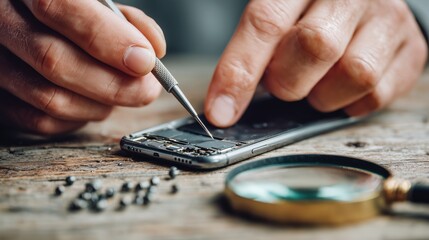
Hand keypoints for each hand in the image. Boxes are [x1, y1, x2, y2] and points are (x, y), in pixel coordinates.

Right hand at [0, 0, 164, 134]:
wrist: (32, 24)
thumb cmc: (74, 15)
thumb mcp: (97, 2)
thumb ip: (124, 21)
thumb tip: (152, 54)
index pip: (58, 7)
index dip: (107, 39)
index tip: (144, 61)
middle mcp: (1, 23)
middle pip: (54, 61)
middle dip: (113, 84)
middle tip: (146, 90)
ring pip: (48, 99)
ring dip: (99, 105)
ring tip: (120, 94)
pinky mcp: (0, 97)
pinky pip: (39, 121)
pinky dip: (78, 119)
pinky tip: (93, 103)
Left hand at [205, 0, 427, 126]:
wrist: (366, 4)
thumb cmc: (311, 15)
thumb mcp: (277, 17)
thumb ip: (253, 51)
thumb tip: (225, 105)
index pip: (266, 22)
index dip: (240, 72)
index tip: (221, 112)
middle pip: (315, 46)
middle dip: (288, 81)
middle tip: (282, 82)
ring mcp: (387, 19)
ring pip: (353, 73)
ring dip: (321, 94)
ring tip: (315, 82)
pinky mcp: (410, 51)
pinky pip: (376, 95)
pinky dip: (348, 103)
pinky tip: (339, 87)